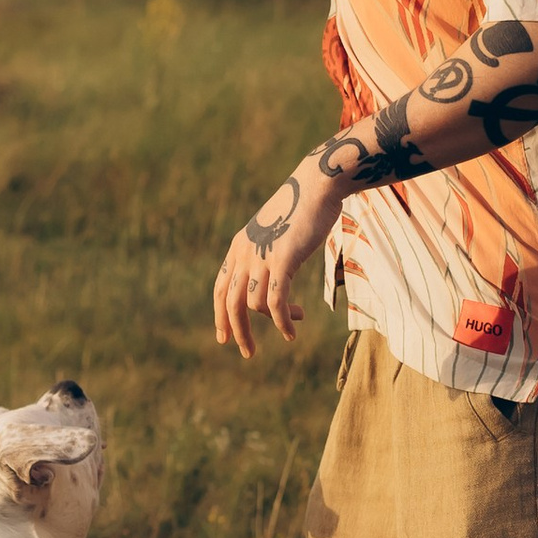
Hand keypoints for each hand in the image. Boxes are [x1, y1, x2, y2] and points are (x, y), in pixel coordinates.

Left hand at [212, 158, 343, 358]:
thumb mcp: (276, 235)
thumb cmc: (302, 210)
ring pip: (254, 305)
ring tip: (290, 328)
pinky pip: (276, 302)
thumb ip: (268, 257)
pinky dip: (282, 322)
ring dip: (272, 323)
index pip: (219, 288)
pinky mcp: (282, 260)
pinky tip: (291, 331)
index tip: (223, 337)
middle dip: (237, 331)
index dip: (220, 316)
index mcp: (238, 247)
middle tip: (248, 352)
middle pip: (230, 303)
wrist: (317, 185)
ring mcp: (261, 257)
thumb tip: (273, 283)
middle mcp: (244, 253)